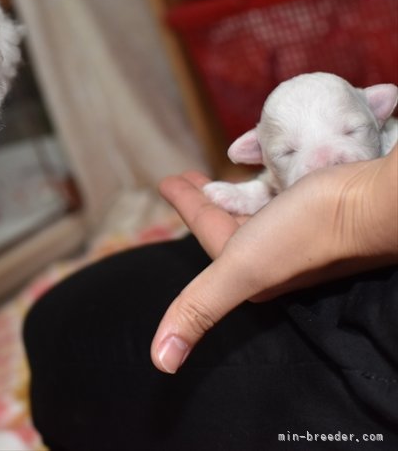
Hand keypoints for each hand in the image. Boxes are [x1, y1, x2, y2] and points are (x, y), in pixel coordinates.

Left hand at [151, 148, 397, 373]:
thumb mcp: (241, 269)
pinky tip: (266, 174)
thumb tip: (161, 364)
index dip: (185, 205)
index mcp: (250, 271)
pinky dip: (265, 186)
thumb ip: (199, 308)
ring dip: (233, 191)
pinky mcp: (320, 209)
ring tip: (220, 173)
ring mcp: (298, 231)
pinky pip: (280, 197)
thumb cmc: (308, 234)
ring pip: (254, 210)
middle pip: (227, 222)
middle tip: (189, 177)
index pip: (206, 232)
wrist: (377, 204)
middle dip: (206, 200)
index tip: (166, 180)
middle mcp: (273, 256)